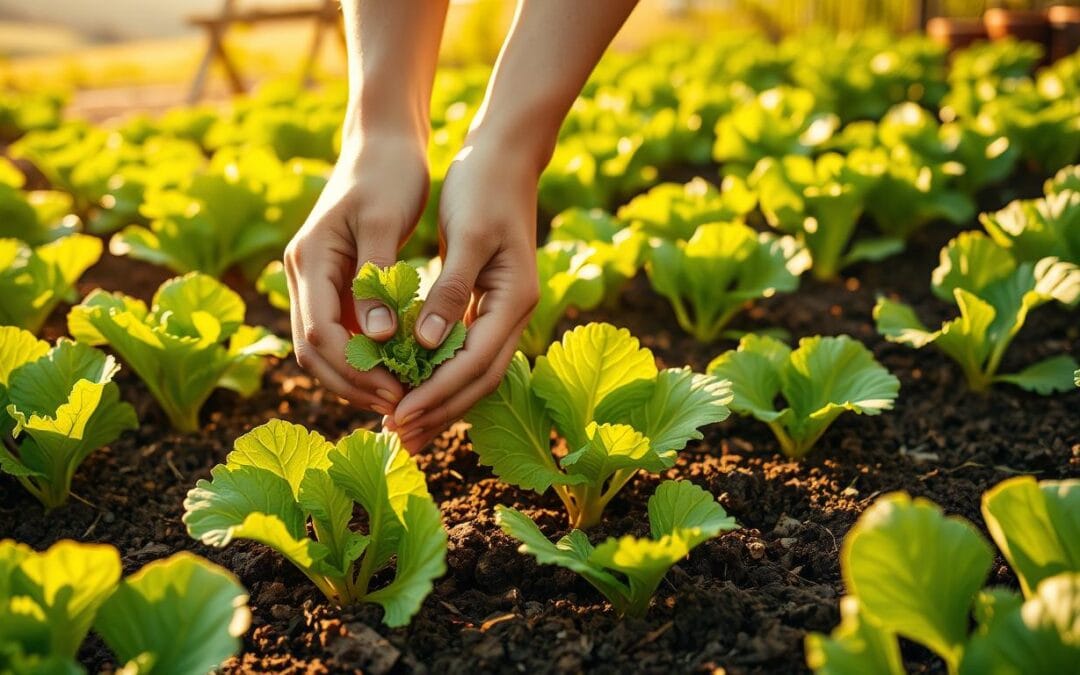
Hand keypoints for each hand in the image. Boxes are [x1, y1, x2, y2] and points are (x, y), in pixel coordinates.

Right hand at [284, 133, 428, 414]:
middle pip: (314, 352)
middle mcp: (302, 274)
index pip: (319, 334)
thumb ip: (376, 279)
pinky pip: (341, 333)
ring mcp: (314, 280)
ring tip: (401, 396)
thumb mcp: (383, 223)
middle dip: (352, 384)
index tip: (397, 390)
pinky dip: (364, 357)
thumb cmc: (387, 174)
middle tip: (399, 405)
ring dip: (356, 377)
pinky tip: (399, 370)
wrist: (382, 142)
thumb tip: (378, 339)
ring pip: (323, 348)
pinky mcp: (333, 283)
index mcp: (309, 260)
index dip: (355, 370)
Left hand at [388, 137, 540, 450]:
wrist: (505, 155)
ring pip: (473, 372)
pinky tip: (414, 386)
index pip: (475, 365)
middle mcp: (514, 312)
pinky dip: (440, 374)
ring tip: (404, 427)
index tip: (400, 417)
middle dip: (440, 412)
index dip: (437, 395)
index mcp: (514, 299)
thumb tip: (425, 344)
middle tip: (399, 439)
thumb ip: (449, 290)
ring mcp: (503, 310)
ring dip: (440, 401)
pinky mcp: (487, 302)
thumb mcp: (467, 234)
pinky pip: (465, 351)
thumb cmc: (483, 187)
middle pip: (479, 380)